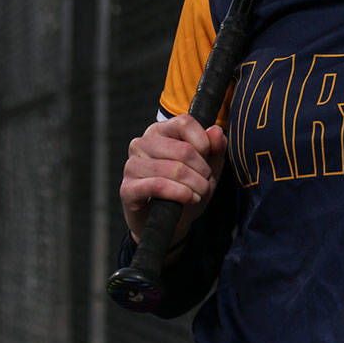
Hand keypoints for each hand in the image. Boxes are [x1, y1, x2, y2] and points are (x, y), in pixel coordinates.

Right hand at [119, 114, 227, 248]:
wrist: (171, 219)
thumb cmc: (188, 186)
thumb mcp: (209, 166)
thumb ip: (215, 147)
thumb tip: (215, 131)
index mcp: (160, 131)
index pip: (185, 123)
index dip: (204, 142)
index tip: (208, 158)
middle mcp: (141, 144)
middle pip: (183, 149)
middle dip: (202, 170)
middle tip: (205, 181)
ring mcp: (132, 166)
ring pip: (173, 169)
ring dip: (195, 184)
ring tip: (199, 192)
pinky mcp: (128, 189)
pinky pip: (158, 186)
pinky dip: (180, 193)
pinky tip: (189, 198)